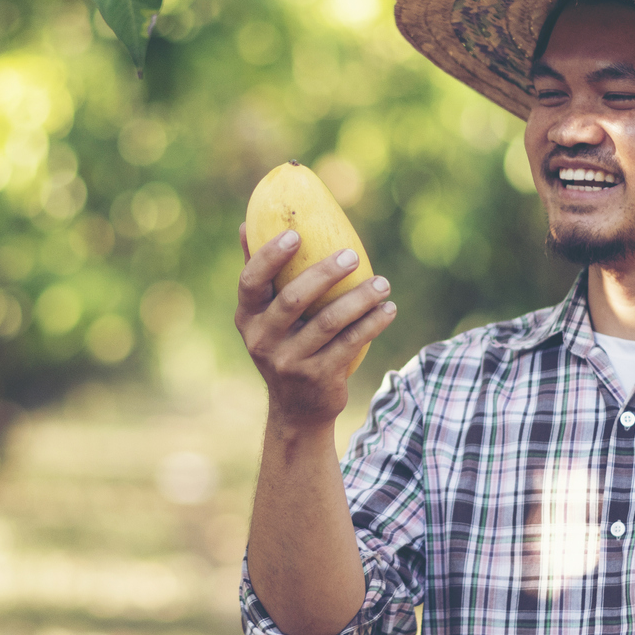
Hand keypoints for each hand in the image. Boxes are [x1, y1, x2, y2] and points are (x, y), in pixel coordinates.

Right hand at [234, 223, 394, 427]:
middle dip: (324, 273)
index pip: (251, 282)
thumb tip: (246, 225)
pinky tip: (387, 309)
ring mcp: (290, 361)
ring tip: (382, 283)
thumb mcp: (264, 317)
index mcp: (248, 318)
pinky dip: (372, 323)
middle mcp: (263, 340)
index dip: (270, 256)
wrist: (297, 409)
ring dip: (359, 299)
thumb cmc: (283, 346)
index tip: (296, 234)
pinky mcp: (318, 377)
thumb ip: (260, 274)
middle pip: (292, 299)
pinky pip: (350, 344)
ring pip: (329, 322)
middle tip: (351, 254)